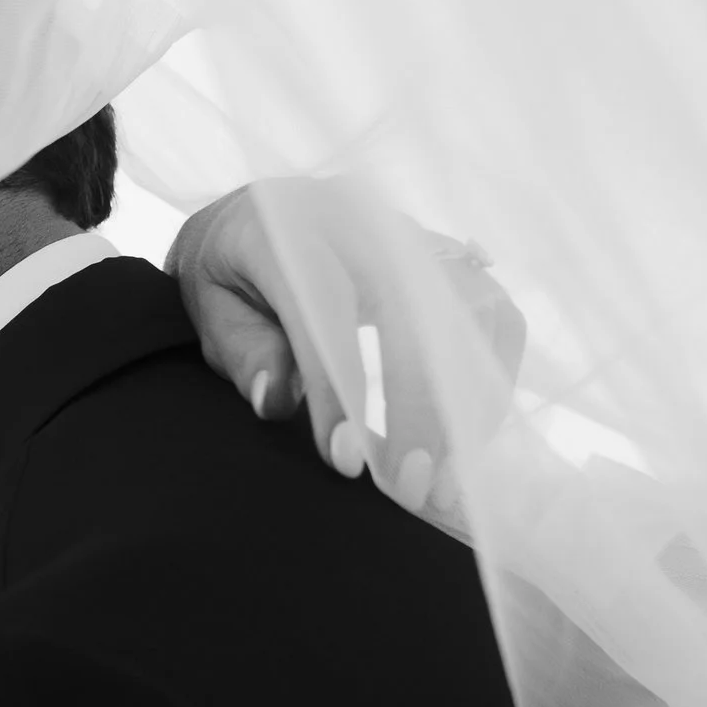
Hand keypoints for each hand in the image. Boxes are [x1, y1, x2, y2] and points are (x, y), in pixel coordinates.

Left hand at [168, 179, 526, 517]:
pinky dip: (490, 382)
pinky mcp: (450, 257)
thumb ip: (245, 355)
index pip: (325, 311)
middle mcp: (362, 222)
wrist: (259, 217)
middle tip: (413, 489)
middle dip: (420, 409)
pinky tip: (467, 441)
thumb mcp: (212, 315)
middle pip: (414, 310)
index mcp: (290, 231)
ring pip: (471, 311)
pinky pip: (494, 317)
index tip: (347, 463)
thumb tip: (277, 401)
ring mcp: (414, 235)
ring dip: (468, 403)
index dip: (340, 392)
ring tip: (448, 479)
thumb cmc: (231, 281)